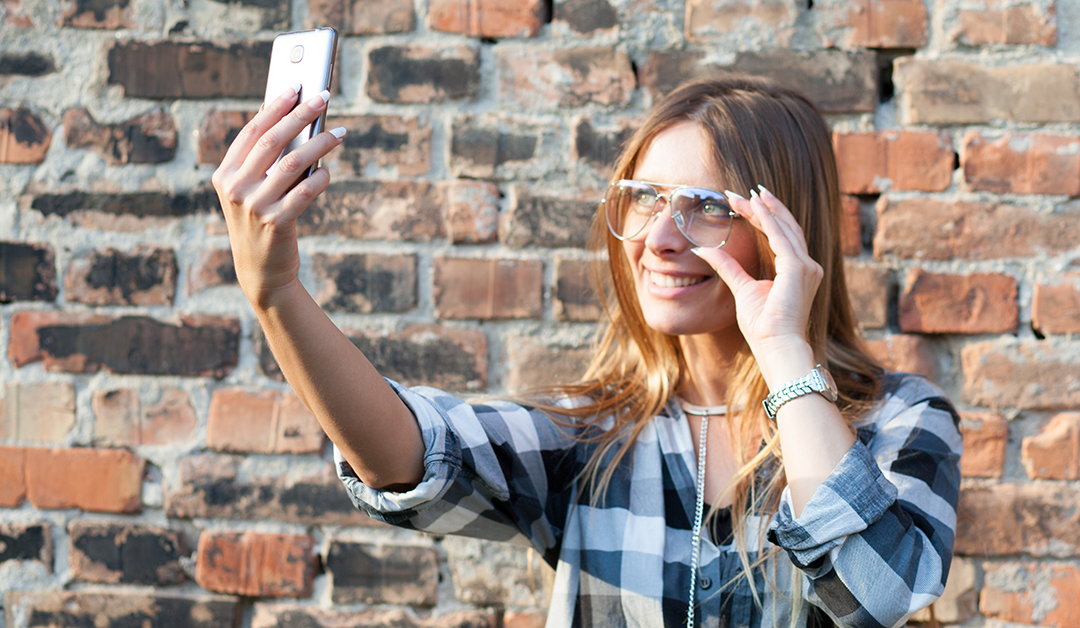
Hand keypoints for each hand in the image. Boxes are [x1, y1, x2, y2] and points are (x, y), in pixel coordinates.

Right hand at [211, 86, 344, 308]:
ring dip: (320, 143)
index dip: (276, 106)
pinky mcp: (277, 223)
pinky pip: (306, 191)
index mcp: (225, 175)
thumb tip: (299, 122)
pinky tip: (329, 171)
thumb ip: (265, 163)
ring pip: (294, 162)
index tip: (296, 87)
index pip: (252, 131)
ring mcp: (255, 206)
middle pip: (273, 140)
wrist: (261, 271)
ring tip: (340, 133)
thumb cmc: (262, 222)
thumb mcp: (253, 192)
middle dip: (301, 114)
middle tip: (324, 98)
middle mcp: (236, 188)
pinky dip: (321, 177)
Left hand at [691, 186, 822, 385]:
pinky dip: (769, 219)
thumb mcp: (741, 289)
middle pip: (784, 227)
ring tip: (749, 193)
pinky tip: (755, 207)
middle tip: (745, 191)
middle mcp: (806, 266)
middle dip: (765, 207)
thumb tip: (704, 249)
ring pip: (785, 227)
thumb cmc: (763, 327)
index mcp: (796, 271)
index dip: (763, 217)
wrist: (776, 347)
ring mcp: (806, 267)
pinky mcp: (799, 269)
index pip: (780, 235)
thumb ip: (727, 267)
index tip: (746, 201)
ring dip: (766, 209)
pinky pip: (782, 237)